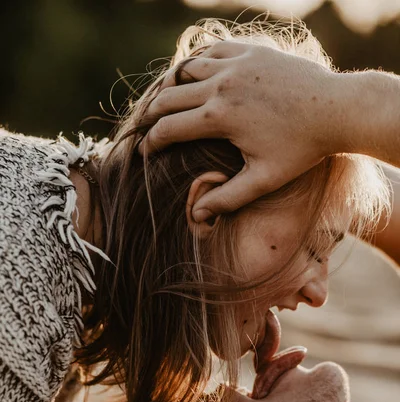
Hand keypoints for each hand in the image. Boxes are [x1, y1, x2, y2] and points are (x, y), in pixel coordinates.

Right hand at [140, 41, 342, 221]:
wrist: (337, 110)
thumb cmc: (302, 149)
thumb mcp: (264, 179)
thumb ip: (227, 198)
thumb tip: (197, 216)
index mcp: (219, 116)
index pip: (169, 127)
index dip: (151, 142)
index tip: (146, 152)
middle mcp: (221, 84)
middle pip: (168, 97)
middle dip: (151, 115)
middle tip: (145, 129)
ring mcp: (236, 63)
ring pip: (185, 69)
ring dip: (171, 86)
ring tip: (165, 102)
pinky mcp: (251, 51)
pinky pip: (210, 50)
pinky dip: (196, 63)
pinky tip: (194, 76)